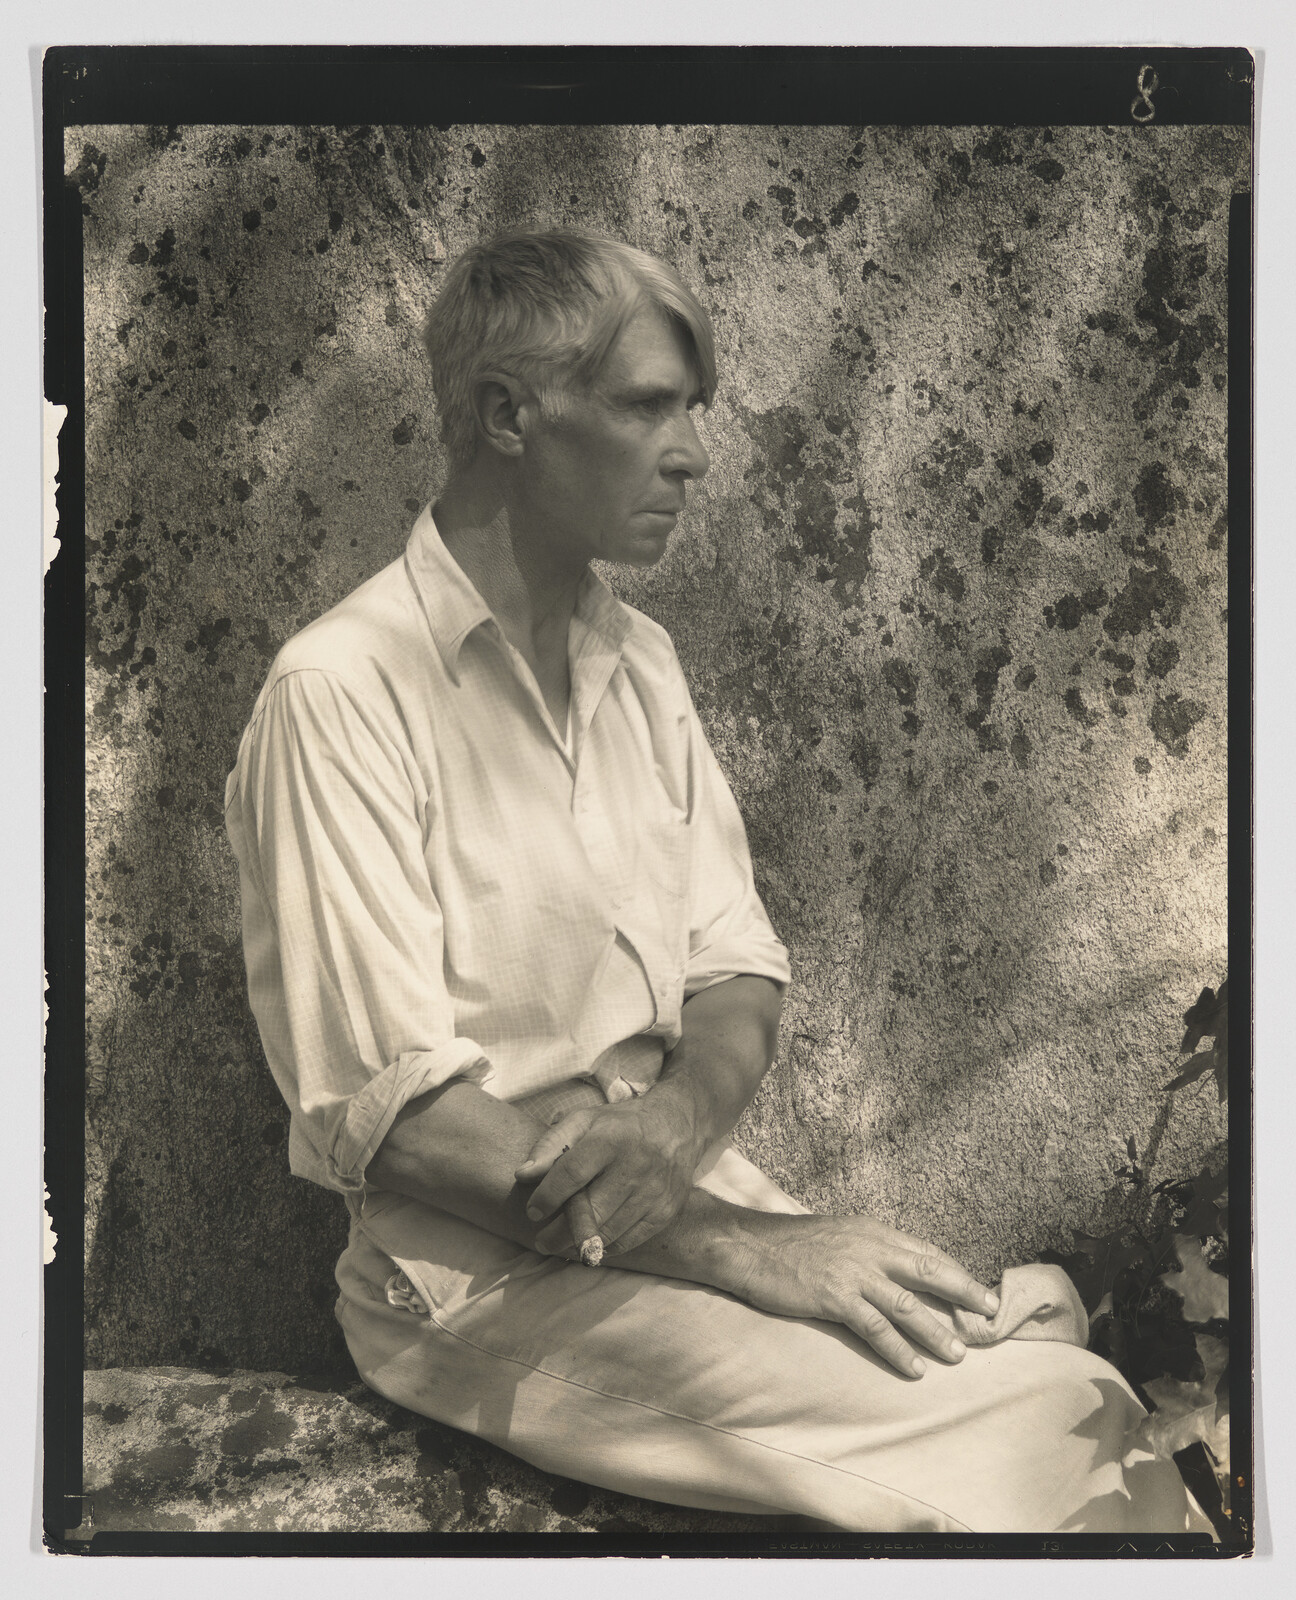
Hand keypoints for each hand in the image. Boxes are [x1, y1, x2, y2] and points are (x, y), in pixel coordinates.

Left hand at [514, 1085, 705, 1257]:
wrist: (677, 1125)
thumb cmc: (620, 1125)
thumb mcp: (583, 1121)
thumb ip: (550, 1145)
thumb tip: (523, 1175)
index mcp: (610, 1139)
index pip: (572, 1174)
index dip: (547, 1197)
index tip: (532, 1211)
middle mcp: (635, 1166)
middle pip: (590, 1210)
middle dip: (559, 1232)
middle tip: (541, 1241)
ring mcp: (653, 1192)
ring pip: (608, 1231)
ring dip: (578, 1244)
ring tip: (560, 1244)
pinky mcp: (665, 1211)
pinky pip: (628, 1241)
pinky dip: (605, 1246)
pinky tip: (590, 1242)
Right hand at [729, 1211, 1000, 1377]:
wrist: (749, 1246)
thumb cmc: (790, 1243)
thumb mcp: (838, 1235)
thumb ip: (867, 1249)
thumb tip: (892, 1271)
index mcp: (872, 1231)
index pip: (925, 1251)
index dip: (955, 1271)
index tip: (978, 1289)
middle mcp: (869, 1248)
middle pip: (929, 1270)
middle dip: (964, 1292)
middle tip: (990, 1313)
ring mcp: (853, 1273)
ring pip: (907, 1305)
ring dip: (936, 1331)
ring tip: (958, 1354)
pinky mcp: (834, 1297)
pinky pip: (875, 1328)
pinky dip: (898, 1350)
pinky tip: (915, 1368)